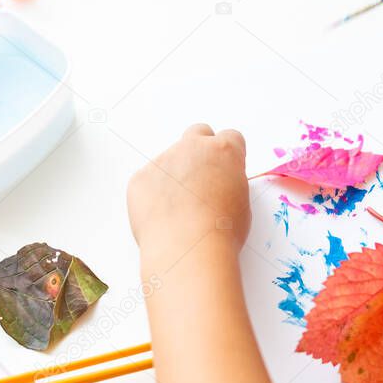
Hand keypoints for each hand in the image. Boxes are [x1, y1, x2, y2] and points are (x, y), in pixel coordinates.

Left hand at [127, 124, 250, 263]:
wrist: (187, 249)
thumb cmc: (221, 231)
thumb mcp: (241, 202)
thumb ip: (229, 182)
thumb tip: (219, 184)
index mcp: (223, 151)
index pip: (230, 137)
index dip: (229, 156)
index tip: (226, 170)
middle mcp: (192, 147)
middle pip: (197, 134)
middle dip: (200, 150)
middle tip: (202, 179)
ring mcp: (163, 160)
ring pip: (170, 161)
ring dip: (175, 176)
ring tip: (181, 212)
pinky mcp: (140, 178)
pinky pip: (148, 181)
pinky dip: (154, 195)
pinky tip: (163, 218)